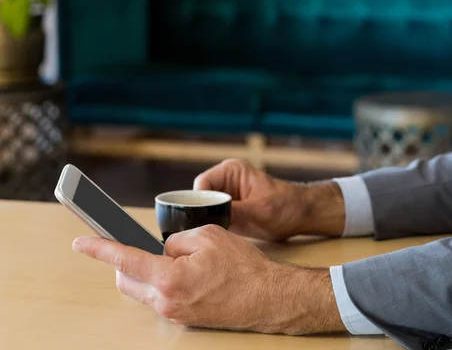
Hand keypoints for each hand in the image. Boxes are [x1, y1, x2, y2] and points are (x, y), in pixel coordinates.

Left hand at [72, 225, 344, 334]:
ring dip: (151, 273)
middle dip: (128, 262)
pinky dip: (167, 282)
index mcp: (169, 278)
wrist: (268, 297)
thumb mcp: (208, 236)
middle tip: (148, 247)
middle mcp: (166, 301)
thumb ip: (176, 240)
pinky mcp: (185, 319)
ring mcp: (175, 313)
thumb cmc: (243, 267)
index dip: (100, 248)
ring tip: (181, 260)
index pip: (125, 260)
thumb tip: (164, 250)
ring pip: (145, 289)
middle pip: (127, 280)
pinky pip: (163, 297)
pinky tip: (191, 273)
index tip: (81, 242)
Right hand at [194, 159, 345, 240]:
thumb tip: (209, 217)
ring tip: (207, 238)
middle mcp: (224, 181)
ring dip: (205, 222)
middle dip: (199, 214)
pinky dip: (212, 227)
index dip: (197, 202)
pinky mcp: (229, 210)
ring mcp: (226, 196)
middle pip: (199, 197)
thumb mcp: (259, 210)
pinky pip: (212, 218)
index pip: (202, 184)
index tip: (200, 219)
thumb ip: (233, 211)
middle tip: (200, 233)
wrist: (302, 215)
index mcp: (230, 171)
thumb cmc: (286, 206)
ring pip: (203, 209)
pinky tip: (214, 239)